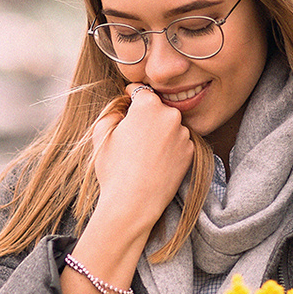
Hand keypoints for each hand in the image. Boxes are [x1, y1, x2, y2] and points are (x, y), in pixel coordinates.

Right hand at [91, 86, 193, 235]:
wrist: (133, 202)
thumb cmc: (114, 169)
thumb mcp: (102, 134)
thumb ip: (113, 112)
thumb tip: (124, 109)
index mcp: (148, 105)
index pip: (141, 90)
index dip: (131, 96)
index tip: (127, 101)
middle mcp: (170, 115)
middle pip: (157, 108)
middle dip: (147, 116)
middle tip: (133, 134)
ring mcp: (183, 133)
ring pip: (169, 125)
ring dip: (160, 131)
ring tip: (144, 152)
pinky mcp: (191, 151)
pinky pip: (178, 141)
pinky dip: (170, 147)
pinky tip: (156, 161)